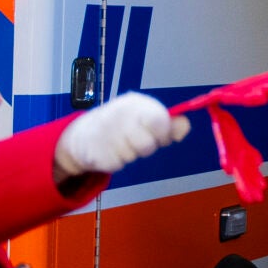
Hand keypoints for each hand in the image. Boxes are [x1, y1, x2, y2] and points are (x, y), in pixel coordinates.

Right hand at [55, 92, 188, 179]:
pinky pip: (119, 164)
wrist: (84, 133)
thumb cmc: (123, 124)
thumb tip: (184, 127)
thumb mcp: (145, 116)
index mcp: (135, 103)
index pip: (159, 120)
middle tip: (136, 139)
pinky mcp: (96, 151)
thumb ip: (169, 122)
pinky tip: (109, 150)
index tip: (160, 136)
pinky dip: (117, 161)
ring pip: (133, 155)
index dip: (163, 133)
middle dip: (147, 146)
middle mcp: (119, 114)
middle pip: (148, 144)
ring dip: (131, 153)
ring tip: (120, 142)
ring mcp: (105, 133)